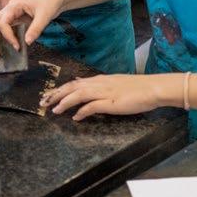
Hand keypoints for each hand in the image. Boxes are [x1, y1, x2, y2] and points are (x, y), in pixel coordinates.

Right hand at [0, 0, 62, 57]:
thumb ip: (35, 29)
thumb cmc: (50, 3)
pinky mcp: (14, 19)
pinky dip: (0, 37)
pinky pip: (3, 28)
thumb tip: (27, 43)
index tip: (17, 47)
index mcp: (14, 5)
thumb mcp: (45, 16)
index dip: (7, 36)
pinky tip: (3, 47)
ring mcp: (10, 13)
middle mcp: (9, 9)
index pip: (3, 22)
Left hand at [41, 74, 161, 120]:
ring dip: (64, 102)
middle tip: (43, 102)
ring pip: (78, 94)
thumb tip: (88, 93)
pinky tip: (75, 117)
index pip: (75, 82)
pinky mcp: (111, 102)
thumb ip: (102, 88)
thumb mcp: (116, 85)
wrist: (153, 88)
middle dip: (56, 94)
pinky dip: (82, 111)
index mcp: (100, 79)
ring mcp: (105, 92)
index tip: (50, 95)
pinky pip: (92, 106)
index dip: (61, 89)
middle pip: (72, 87)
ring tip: (54, 110)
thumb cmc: (138, 88)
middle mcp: (99, 83)